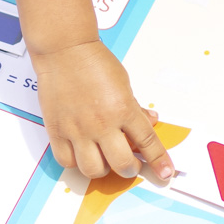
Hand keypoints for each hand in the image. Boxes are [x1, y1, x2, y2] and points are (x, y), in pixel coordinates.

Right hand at [32, 40, 174, 180]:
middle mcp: (102, 123)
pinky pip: (67, 161)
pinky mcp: (57, 131)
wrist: (64, 51)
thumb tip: (150, 122)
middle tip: (129, 163)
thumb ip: (135, 108)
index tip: (165, 173)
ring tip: (103, 158)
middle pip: (122, 164)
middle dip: (130, 168)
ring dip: (103, 169)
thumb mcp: (124, 83)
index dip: (159, 161)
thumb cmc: (94, 62)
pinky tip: (81, 152)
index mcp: (123, 109)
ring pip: (94, 170)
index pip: (148, 143)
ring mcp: (78, 130)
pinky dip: (76, 162)